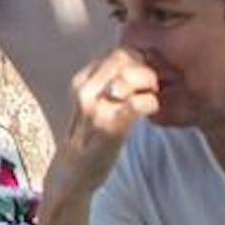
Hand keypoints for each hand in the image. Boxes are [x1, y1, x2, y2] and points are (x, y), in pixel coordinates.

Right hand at [63, 48, 161, 181]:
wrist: (74, 173)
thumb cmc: (90, 136)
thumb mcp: (92, 101)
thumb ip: (109, 80)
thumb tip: (140, 59)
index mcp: (81, 80)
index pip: (117, 51)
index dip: (138, 59)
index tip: (144, 75)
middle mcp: (85, 90)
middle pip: (124, 57)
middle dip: (145, 67)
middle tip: (150, 86)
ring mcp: (96, 108)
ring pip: (131, 75)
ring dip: (149, 84)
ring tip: (150, 97)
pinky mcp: (109, 127)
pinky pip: (138, 103)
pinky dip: (151, 103)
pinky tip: (150, 111)